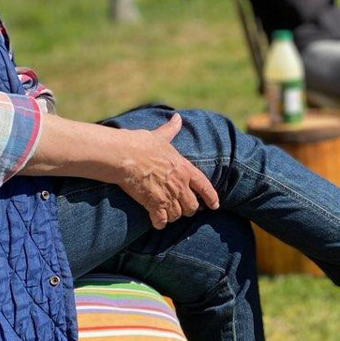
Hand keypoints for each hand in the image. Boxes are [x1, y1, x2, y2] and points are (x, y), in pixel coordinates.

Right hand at [114, 113, 219, 229]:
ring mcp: (168, 196)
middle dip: (188, 208)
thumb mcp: (160, 136)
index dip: (211, 197)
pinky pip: (161, 221)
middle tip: (181, 207)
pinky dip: (159, 223)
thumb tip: (177, 118)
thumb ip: (171, 130)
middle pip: (192, 206)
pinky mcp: (153, 205)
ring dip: (172, 215)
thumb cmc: (141, 144)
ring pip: (177, 215)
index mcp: (184, 168)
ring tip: (166, 213)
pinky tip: (156, 221)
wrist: (124, 155)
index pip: (204, 186)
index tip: (215, 206)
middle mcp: (180, 184)